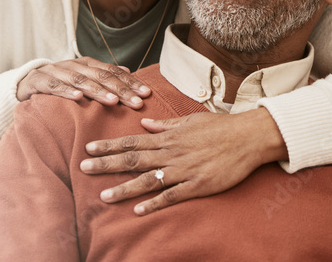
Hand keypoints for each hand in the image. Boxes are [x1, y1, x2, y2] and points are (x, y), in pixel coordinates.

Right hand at [16, 57, 151, 108]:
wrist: (23, 84)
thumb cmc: (58, 85)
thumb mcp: (81, 80)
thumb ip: (102, 76)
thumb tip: (129, 71)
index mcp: (85, 64)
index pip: (111, 71)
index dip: (129, 82)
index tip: (146, 94)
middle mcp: (72, 65)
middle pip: (100, 75)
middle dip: (120, 89)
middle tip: (136, 102)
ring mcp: (54, 71)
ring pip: (79, 80)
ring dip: (97, 91)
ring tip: (112, 101)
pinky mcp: (37, 81)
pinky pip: (53, 86)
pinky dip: (65, 91)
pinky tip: (77, 98)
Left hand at [79, 108, 287, 214]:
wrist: (248, 137)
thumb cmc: (220, 127)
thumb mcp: (190, 120)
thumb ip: (166, 125)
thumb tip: (145, 124)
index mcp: (168, 137)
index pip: (132, 141)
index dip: (109, 145)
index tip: (89, 148)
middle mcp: (171, 153)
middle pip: (133, 159)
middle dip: (106, 165)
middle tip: (83, 169)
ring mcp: (183, 170)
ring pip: (148, 180)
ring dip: (124, 188)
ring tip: (104, 195)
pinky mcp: (197, 185)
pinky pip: (172, 195)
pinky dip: (155, 203)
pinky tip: (139, 210)